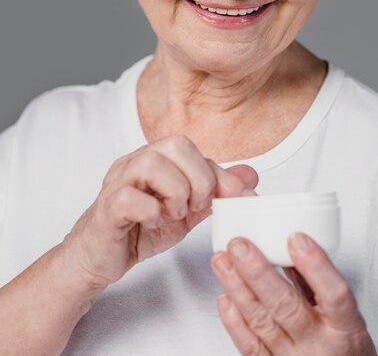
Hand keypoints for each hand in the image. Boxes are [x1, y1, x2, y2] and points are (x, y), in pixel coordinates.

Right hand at [63, 135, 257, 290]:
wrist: (101, 258)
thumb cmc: (140, 229)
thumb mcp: (187, 209)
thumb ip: (216, 191)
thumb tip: (251, 175)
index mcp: (155, 157)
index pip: (193, 148)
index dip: (218, 174)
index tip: (233, 200)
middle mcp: (135, 162)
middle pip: (174, 144)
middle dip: (198, 178)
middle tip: (196, 207)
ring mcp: (117, 182)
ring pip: (150, 162)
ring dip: (175, 191)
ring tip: (175, 214)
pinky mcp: (106, 208)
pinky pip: (127, 198)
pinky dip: (150, 211)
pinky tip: (153, 223)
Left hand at [211, 234, 375, 355]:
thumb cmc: (343, 346)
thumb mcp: (343, 314)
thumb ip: (317, 281)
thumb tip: (288, 245)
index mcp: (344, 326)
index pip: (334, 294)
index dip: (315, 266)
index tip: (296, 239)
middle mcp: (319, 344)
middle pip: (287, 306)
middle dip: (258, 272)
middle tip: (240, 245)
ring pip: (262, 322)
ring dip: (237, 288)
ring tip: (222, 261)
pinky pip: (250, 347)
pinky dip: (233, 321)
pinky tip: (224, 296)